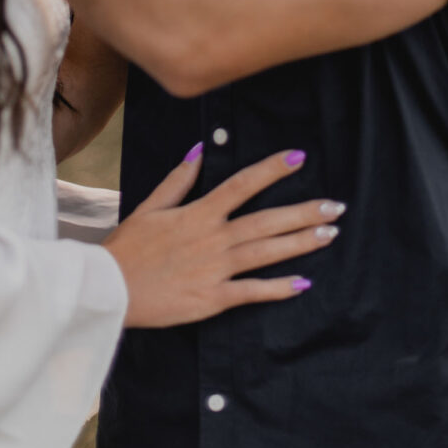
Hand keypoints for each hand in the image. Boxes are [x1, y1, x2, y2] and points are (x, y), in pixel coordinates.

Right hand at [103, 148, 343, 327]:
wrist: (110, 290)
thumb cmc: (129, 248)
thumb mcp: (150, 206)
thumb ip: (179, 179)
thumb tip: (200, 149)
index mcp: (198, 213)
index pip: (242, 185)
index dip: (271, 170)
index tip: (299, 157)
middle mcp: (213, 239)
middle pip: (266, 221)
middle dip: (304, 212)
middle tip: (336, 206)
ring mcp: (215, 270)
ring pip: (266, 253)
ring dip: (301, 243)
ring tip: (330, 234)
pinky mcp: (213, 299)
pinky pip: (252, 292)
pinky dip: (278, 289)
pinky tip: (304, 283)